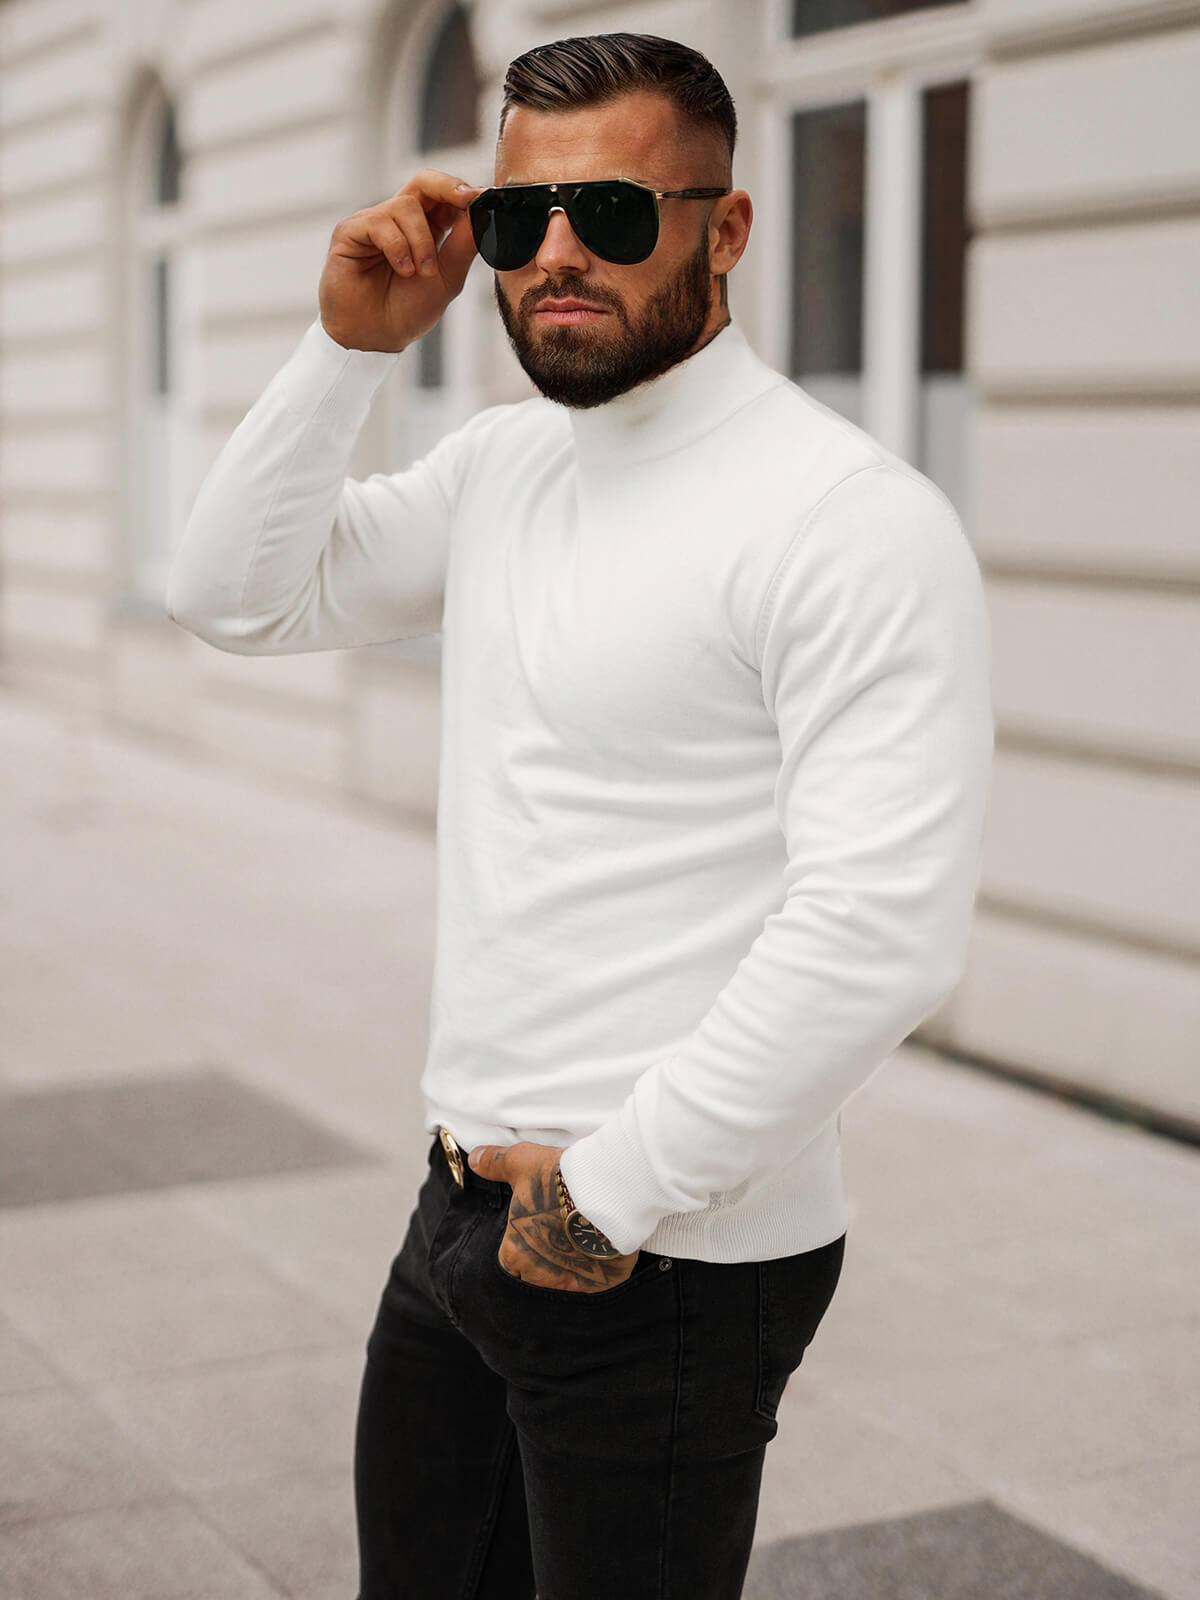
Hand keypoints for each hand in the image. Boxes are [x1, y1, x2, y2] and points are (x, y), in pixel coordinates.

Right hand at [318, 167, 483, 353]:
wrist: (377, 338)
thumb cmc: (408, 311)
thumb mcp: (448, 278)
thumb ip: (464, 245)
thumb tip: (482, 212)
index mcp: (425, 229)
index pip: (444, 196)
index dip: (463, 191)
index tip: (483, 197)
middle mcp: (399, 221)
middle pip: (423, 181)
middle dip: (447, 187)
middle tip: (467, 200)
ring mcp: (374, 223)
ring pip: (406, 206)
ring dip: (421, 242)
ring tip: (420, 273)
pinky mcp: (350, 231)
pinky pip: (380, 223)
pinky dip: (398, 248)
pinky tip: (402, 270)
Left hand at [468, 1141, 640, 1293]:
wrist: (606, 1190)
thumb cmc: (558, 1179)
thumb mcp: (521, 1163)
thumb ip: (495, 1163)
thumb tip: (474, 1159)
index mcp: (514, 1252)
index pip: (510, 1260)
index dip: (521, 1246)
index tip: (535, 1229)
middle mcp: (538, 1274)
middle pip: (535, 1273)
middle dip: (544, 1259)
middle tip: (559, 1234)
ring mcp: (570, 1283)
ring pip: (564, 1281)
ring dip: (569, 1267)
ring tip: (580, 1240)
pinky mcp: (599, 1285)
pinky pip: (593, 1283)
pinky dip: (595, 1271)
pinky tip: (600, 1250)